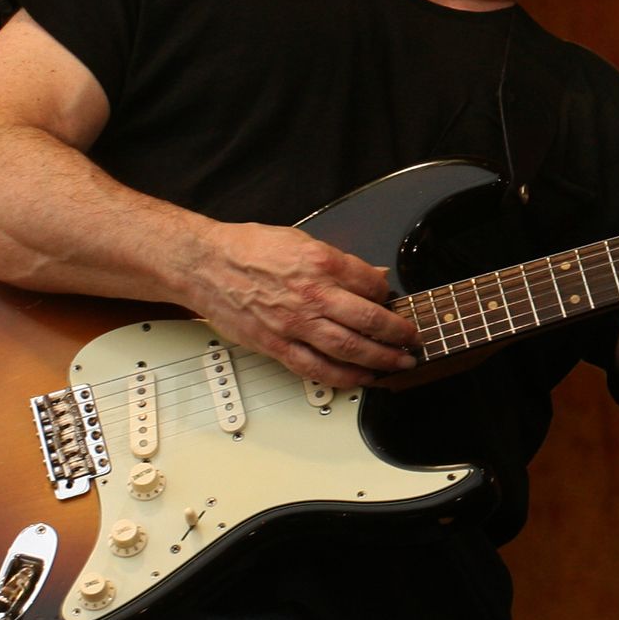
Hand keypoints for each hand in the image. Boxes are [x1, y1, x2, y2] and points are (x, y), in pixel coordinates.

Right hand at [187, 223, 422, 387]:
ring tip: (399, 363)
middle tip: (413, 340)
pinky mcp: (277, 345)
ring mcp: (294, 324)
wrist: (205, 265)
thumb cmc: (248, 250)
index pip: (372, 284)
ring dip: (380, 359)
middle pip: (368, 320)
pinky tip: (361, 378)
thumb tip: (371, 274)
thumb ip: (340, 262)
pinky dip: (343, 377)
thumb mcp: (302, 241)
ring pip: (348, 348)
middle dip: (398, 333)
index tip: (393, 301)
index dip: (388, 294)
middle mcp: (311, 295)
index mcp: (321, 263)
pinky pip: (315, 368)